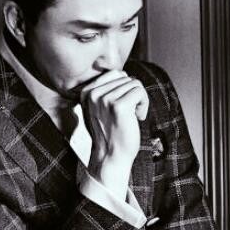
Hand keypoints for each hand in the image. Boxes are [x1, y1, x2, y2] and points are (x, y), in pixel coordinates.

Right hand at [80, 70, 148, 197]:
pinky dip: (144, 104)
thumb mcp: (99, 108)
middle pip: (125, 77)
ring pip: (134, 83)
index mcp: (85, 92)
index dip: (123, 88)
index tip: (121, 105)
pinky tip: (137, 117)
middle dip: (131, 93)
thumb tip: (122, 73)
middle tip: (128, 112)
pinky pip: (139, 91)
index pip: (115, 73)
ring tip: (131, 116)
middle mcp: (92, 94)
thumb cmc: (109, 132)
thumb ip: (105, 90)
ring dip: (138, 100)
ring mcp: (104, 100)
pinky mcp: (119, 106)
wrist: (110, 156)